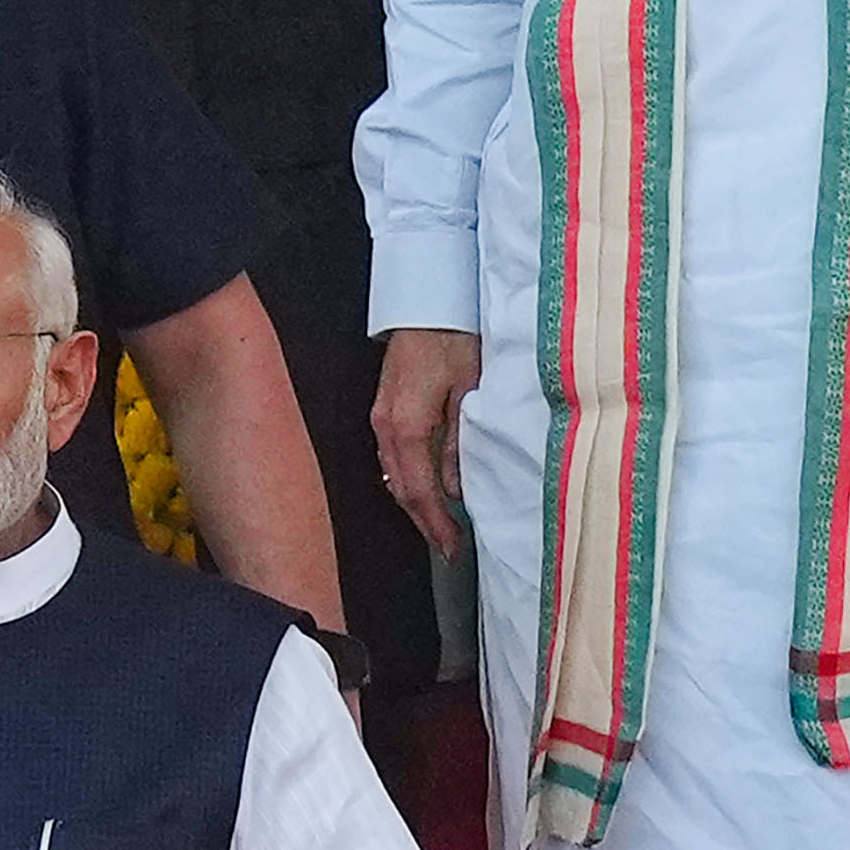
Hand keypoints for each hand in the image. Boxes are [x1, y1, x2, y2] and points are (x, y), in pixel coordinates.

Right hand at [371, 330, 481, 563]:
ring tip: (440, 527)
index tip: (453, 546)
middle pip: (401, 489)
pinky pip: (392, 457)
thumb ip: (459, 442)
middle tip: (448, 548)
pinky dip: (408, 480)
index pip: (419, 490)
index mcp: (407, 425)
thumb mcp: (469, 390)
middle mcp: (386, 426)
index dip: (435, 523)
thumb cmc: (454, 338)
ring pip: (393, 476)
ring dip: (416, 504)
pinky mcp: (384, 408)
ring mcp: (380, 417)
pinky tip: (426, 491)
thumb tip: (457, 487)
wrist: (428, 302)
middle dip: (424, 522)